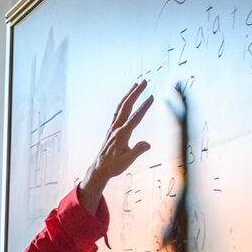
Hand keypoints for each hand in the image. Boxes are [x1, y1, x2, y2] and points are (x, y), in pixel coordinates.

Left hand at [79, 80, 153, 212]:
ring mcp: (113, 128)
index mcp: (121, 135)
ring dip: (129, 95)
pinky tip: (128, 100)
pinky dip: (124, 103)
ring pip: (121, 107)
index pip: (135, 118)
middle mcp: (116, 128)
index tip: (152, 96)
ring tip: (136, 85)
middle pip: (126, 106)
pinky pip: (118, 112)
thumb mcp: (127, 161)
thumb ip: (137, 151)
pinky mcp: (112, 129)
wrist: (100, 169)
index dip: (144, 107)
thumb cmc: (113, 166)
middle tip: (145, 82)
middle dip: (136, 93)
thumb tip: (147, 144)